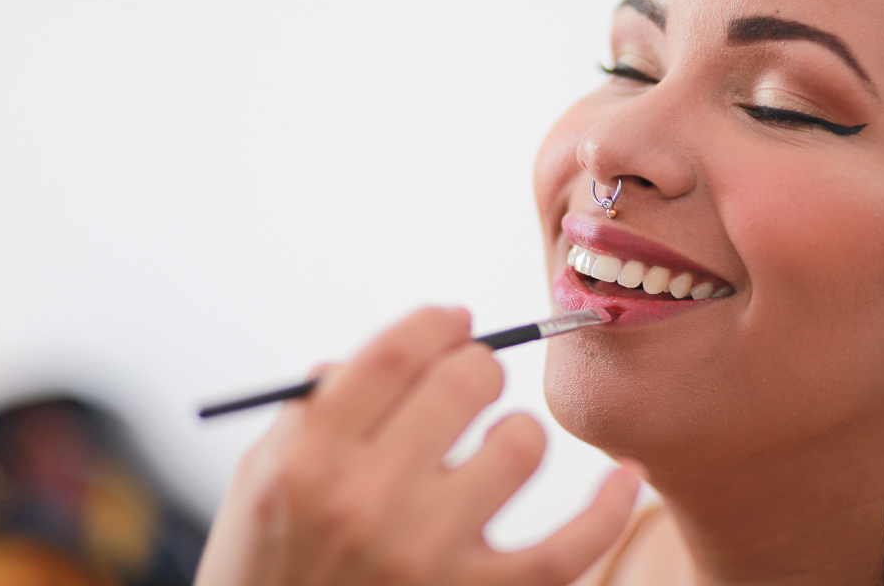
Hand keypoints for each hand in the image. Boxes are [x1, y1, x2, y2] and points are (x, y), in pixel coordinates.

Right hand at [194, 306, 639, 585]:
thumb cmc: (266, 568)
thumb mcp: (258, 482)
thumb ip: (311, 411)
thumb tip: (387, 355)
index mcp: (308, 459)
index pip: (398, 354)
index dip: (438, 323)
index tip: (454, 322)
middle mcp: (367, 502)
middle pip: (465, 383)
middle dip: (478, 367)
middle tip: (473, 382)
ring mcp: (426, 558)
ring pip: (521, 447)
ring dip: (519, 433)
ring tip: (498, 447)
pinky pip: (567, 550)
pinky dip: (607, 509)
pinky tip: (626, 478)